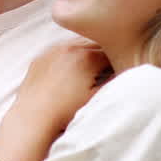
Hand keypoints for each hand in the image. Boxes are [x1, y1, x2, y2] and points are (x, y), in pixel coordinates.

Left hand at [0, 39, 110, 160]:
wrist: (33, 117)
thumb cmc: (66, 111)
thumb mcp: (95, 98)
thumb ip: (113, 82)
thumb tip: (127, 72)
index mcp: (86, 57)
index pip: (111, 51)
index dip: (117, 58)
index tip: (119, 66)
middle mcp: (69, 48)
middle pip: (94, 44)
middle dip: (102, 52)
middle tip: (105, 67)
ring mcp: (52, 50)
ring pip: (77, 44)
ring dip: (85, 52)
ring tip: (88, 69)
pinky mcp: (40, 56)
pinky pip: (59, 49)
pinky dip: (67, 55)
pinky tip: (69, 69)